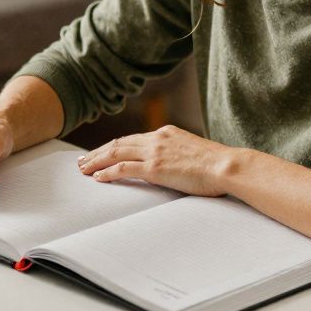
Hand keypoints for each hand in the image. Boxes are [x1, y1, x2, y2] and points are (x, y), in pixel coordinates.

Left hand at [77, 125, 237, 196]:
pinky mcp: (155, 168)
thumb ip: (176, 155)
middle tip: (83, 160)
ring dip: (97, 161)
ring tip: (84, 169)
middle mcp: (157, 138)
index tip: (102, 152)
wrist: (227, 165)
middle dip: (98, 152)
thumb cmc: (217, 164)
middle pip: (119, 143)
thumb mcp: (192, 152)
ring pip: (116, 153)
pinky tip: (98, 177)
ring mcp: (155, 152)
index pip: (132, 139)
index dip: (114, 146)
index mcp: (166, 133)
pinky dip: (108, 172)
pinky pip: (124, 168)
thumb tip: (170, 166)